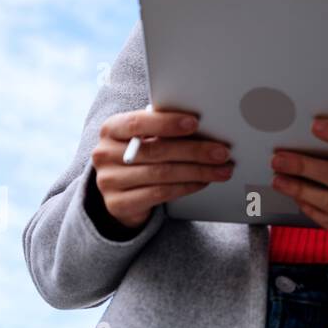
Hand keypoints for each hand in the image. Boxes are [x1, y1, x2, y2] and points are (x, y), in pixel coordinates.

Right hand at [92, 108, 235, 228]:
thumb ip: (165, 129)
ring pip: (161, 174)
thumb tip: (206, 126)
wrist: (119, 188)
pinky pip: (159, 194)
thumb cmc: (142, 152)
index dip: (166, 123)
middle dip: (195, 151)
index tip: (195, 123)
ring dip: (197, 171)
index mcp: (111, 128)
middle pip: (156, 151)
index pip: (137, 123)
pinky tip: (203, 182)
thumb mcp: (146, 135)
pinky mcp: (118, 204)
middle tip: (222, 152)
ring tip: (221, 169)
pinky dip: (186, 187)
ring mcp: (108, 181)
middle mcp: (104, 154)